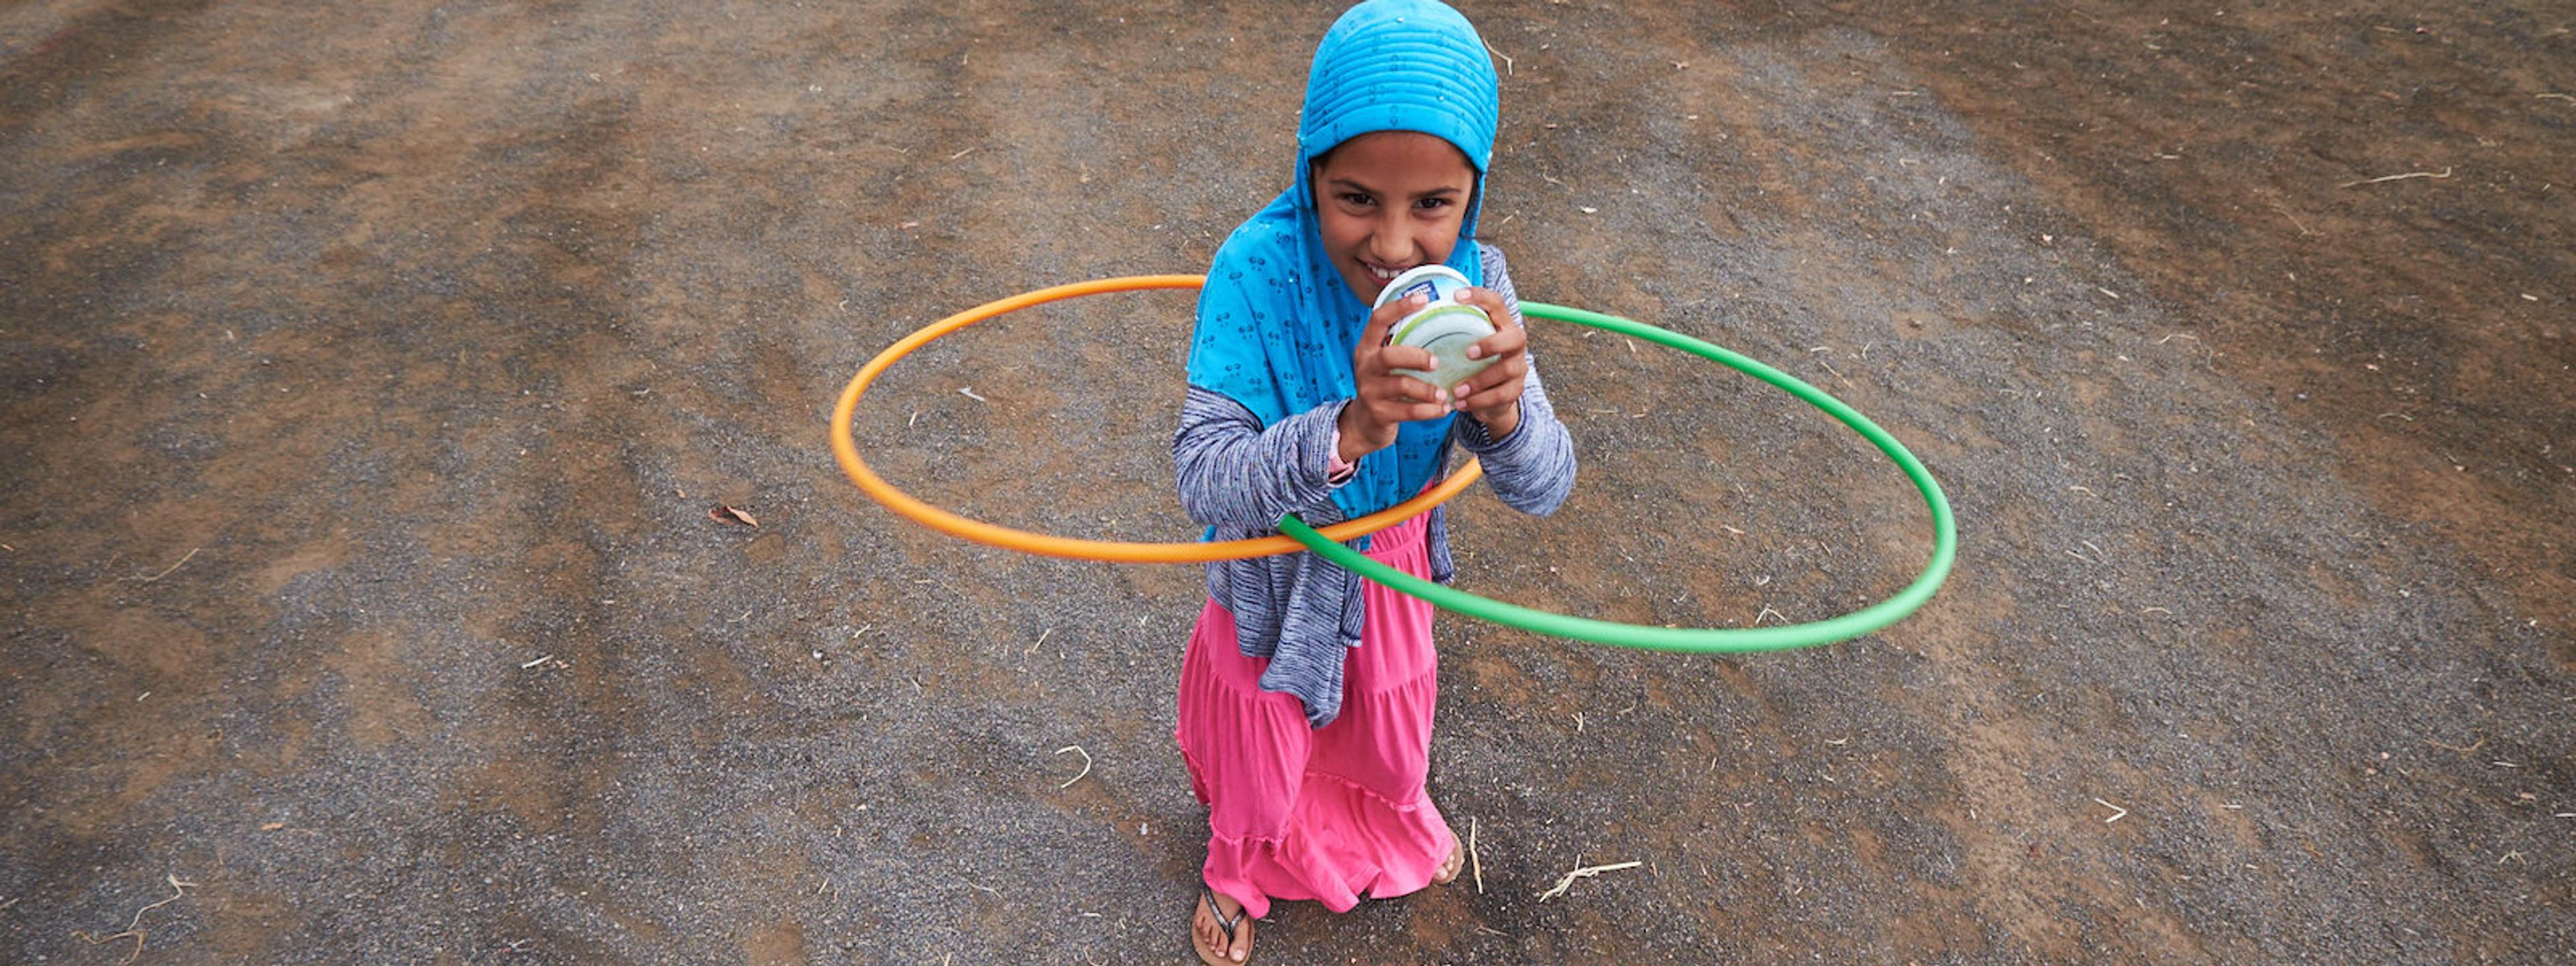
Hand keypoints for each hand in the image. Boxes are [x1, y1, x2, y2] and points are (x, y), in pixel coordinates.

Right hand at [1338, 293, 1452, 460]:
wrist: (1365, 424)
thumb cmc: (1385, 386)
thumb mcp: (1384, 364)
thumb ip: (1401, 346)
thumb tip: (1441, 320)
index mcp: (1367, 349)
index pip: (1377, 320)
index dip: (1399, 307)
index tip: (1424, 299)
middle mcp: (1365, 367)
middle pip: (1388, 356)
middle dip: (1416, 357)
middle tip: (1436, 362)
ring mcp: (1369, 391)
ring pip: (1401, 386)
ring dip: (1427, 389)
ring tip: (1446, 393)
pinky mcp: (1378, 414)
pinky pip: (1407, 411)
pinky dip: (1429, 411)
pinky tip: (1443, 409)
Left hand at [1448, 286, 1527, 435]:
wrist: (1493, 399)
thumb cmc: (1473, 365)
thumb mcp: (1466, 345)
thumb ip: (1453, 331)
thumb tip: (1412, 313)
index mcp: (1501, 325)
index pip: (1497, 303)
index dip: (1480, 297)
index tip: (1456, 296)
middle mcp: (1515, 344)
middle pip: (1516, 337)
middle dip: (1491, 344)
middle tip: (1468, 353)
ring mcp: (1518, 368)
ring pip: (1507, 370)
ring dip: (1479, 380)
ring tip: (1457, 389)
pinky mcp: (1515, 391)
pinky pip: (1500, 396)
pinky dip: (1479, 400)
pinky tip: (1460, 403)